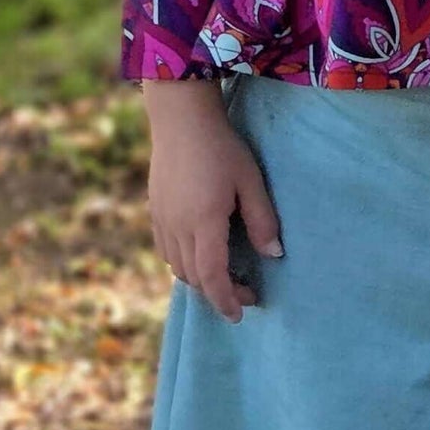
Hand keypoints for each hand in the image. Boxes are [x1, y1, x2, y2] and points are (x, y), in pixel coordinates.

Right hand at [142, 78, 282, 322]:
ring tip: (226, 277)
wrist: (179, 116)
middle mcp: (177, 226)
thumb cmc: (221, 146)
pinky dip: (184, 264)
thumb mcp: (251, 181)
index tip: (240, 314)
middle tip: (247, 293)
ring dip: (201, 280)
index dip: (226, 300)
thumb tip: (274, 255)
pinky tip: (201, 257)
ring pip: (178, 267)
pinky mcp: (155, 211)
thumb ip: (263, 221)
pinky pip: (166, 251)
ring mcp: (162, 219)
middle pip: (194, 277)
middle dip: (220, 293)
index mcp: (203, 221)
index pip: (212, 276)